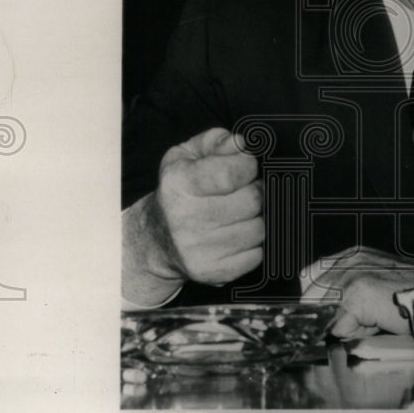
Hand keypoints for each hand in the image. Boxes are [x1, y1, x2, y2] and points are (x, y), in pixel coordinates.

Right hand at [149, 127, 263, 286]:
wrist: (156, 239)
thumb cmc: (177, 192)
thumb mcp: (185, 156)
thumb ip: (215, 141)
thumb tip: (240, 142)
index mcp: (178, 184)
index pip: (231, 173)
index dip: (248, 166)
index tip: (246, 167)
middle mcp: (185, 218)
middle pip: (251, 200)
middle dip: (254, 191)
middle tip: (243, 191)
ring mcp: (198, 249)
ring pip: (257, 228)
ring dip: (254, 219)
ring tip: (238, 214)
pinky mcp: (212, 271)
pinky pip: (255, 255)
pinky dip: (252, 245)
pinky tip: (235, 236)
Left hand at [300, 247, 413, 339]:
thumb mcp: (382, 290)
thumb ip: (353, 299)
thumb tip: (330, 322)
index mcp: (353, 256)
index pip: (310, 280)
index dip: (318, 306)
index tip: (328, 321)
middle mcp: (350, 259)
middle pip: (310, 297)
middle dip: (330, 317)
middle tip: (363, 324)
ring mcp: (353, 273)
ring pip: (323, 313)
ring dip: (345, 326)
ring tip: (375, 324)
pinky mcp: (360, 292)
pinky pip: (340, 327)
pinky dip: (357, 336)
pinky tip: (381, 327)